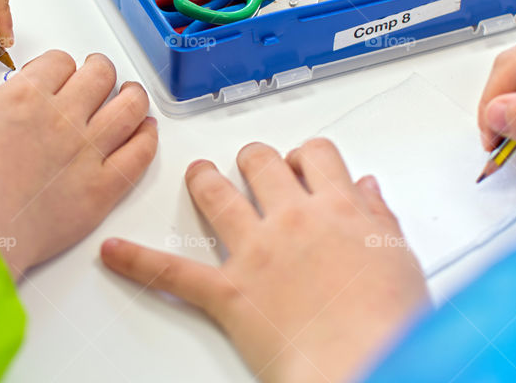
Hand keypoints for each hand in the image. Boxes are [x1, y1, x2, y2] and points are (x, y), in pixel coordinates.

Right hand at [0, 50, 157, 278]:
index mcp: (25, 96)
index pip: (58, 62)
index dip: (58, 64)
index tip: (55, 72)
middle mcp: (63, 118)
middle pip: (99, 76)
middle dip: (99, 70)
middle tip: (97, 74)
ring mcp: (87, 153)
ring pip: (128, 108)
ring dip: (132, 95)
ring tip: (130, 94)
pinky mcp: (101, 190)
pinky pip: (139, 155)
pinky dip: (147, 137)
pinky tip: (146, 131)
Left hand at [101, 140, 428, 382]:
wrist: (362, 364)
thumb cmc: (388, 323)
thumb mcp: (401, 260)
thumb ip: (379, 218)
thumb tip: (367, 190)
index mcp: (338, 210)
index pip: (315, 156)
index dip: (305, 154)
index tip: (301, 160)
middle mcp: (292, 219)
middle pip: (261, 163)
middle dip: (253, 158)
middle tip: (250, 162)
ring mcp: (255, 252)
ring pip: (217, 194)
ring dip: (204, 179)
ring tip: (198, 174)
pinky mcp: (228, 291)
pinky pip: (173, 272)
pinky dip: (137, 260)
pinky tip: (114, 251)